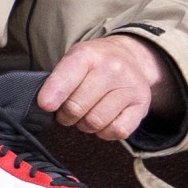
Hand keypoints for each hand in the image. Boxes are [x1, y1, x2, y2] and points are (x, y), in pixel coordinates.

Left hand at [38, 35, 169, 141]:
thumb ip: (57, 80)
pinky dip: (105, 132)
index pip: (65, 80)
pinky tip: (103, 121)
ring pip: (95, 122)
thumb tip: (46, 106)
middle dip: (65, 115)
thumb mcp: (73, 59)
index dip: (51, 96)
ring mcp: (129, 87)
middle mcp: (112, 69)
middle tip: (67, 112)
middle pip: (76, 107)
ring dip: (84, 125)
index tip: (45, 105)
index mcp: (88, 55)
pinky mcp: (142, 106)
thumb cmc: (95, 63)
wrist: (129, 57)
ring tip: (86, 114)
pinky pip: (117, 131)